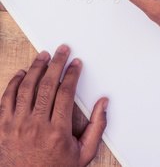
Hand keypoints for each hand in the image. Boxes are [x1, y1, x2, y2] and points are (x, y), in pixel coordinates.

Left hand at [0, 45, 107, 166]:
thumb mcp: (84, 154)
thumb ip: (97, 127)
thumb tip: (103, 103)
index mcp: (57, 132)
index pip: (66, 92)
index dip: (72, 73)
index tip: (76, 64)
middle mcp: (36, 126)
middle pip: (47, 84)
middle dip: (57, 63)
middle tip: (62, 50)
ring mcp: (17, 126)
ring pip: (26, 87)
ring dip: (36, 68)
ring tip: (43, 55)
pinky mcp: (3, 127)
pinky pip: (7, 98)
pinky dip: (14, 83)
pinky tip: (21, 73)